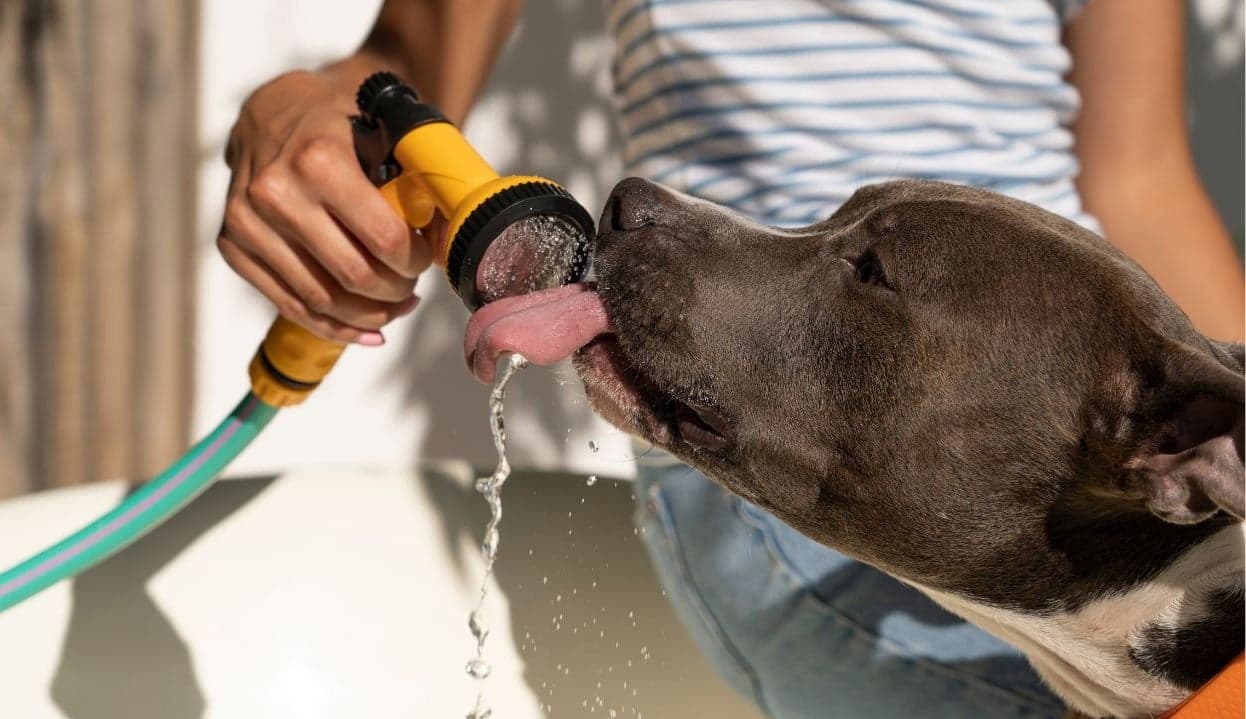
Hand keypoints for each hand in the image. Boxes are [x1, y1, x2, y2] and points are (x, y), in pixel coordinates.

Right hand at [217, 69, 433, 344]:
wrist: (273, 109)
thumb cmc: (340, 120)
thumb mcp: (386, 129)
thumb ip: (420, 177)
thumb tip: (452, 238)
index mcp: (318, 160)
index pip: (384, 239)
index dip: (415, 260)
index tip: (425, 258)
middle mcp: (275, 193)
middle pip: (354, 276)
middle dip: (395, 291)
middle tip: (412, 287)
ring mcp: (247, 223)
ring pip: (323, 300)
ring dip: (369, 315)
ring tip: (396, 308)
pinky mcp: (232, 246)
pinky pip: (291, 306)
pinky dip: (334, 327)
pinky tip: (367, 330)